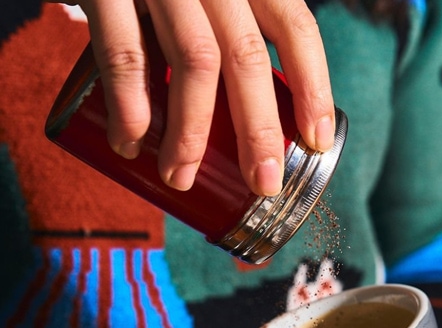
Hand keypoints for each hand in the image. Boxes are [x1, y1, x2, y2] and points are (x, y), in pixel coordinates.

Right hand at [50, 0, 335, 194]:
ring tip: (180, 179)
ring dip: (191, 133)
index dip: (313, 88)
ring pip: (195, 62)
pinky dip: (130, 102)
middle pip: (248, 59)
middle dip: (259, 131)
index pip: (297, 30)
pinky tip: (130, 142)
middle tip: (262, 184)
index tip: (316, 141)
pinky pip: (124, 49)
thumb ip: (236, 29)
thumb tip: (254, 108)